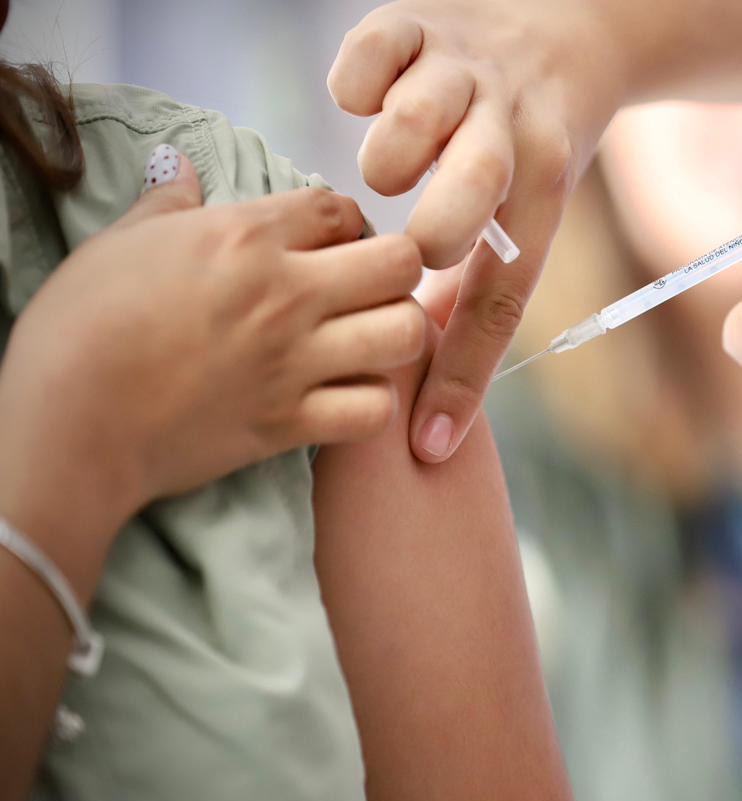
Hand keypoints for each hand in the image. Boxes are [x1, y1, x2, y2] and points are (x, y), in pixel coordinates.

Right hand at [0, 147, 426, 551]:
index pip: (341, 208)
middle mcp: (286, 294)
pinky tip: (347, 397)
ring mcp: (296, 362)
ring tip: (368, 341)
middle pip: (401, 263)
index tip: (330, 243)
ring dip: (397, 335)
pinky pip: (376, 409)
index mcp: (245, 238)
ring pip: (407, 334)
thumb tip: (179, 167)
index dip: (345, 223)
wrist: (67, 426)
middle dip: (396, 270)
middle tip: (367, 289)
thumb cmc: (80, 328)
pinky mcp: (292, 424)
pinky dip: (372, 405)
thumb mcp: (118, 244)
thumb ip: (166, 205)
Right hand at [327, 0, 623, 460]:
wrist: (568, 35)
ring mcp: (464, 73)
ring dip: (394, 154)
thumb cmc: (529, 149)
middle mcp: (506, 130)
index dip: (466, 374)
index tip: (430, 441)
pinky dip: (358, 81)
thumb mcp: (526, 217)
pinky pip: (376, 51)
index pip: (503, 296)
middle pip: (478, 185)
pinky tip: (359, 102)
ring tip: (387, 173)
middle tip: (418, 248)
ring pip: (422, 116)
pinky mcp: (420, 24)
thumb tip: (434, 384)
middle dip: (440, 227)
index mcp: (538, 191)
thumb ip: (477, 291)